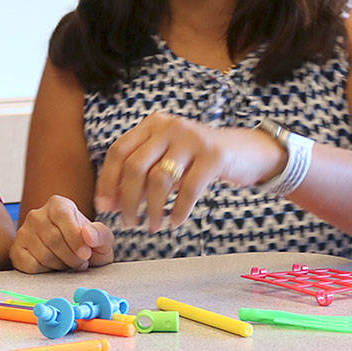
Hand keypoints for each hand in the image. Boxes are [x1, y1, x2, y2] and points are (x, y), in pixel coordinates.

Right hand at [11, 195, 114, 272]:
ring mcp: (23, 232)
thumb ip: (100, 234)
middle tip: (81, 263)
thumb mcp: (102, 240)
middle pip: (53, 239)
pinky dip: (46, 271)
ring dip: (61, 265)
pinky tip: (53, 267)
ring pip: (43, 254)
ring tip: (69, 263)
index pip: (63, 216)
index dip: (75, 238)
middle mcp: (37, 215)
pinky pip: (30, 265)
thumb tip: (87, 235)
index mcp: (58, 204)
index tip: (86, 254)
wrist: (73, 259)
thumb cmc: (88, 246)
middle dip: (71, 257)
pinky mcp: (16, 250)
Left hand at [94, 112, 283, 231]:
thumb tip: (110, 203)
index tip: (104, 206)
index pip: (119, 151)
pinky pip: (188, 189)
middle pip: (135, 166)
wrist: (246, 150)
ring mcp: (193, 139)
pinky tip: (175, 222)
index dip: (108, 180)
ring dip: (152, 209)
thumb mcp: (167, 160)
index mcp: (153, 124)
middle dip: (127, 200)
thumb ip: (141, 176)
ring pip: (160, 179)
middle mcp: (170, 126)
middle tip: (129, 222)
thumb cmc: (198, 160)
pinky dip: (179, 211)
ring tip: (152, 226)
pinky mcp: (214, 156)